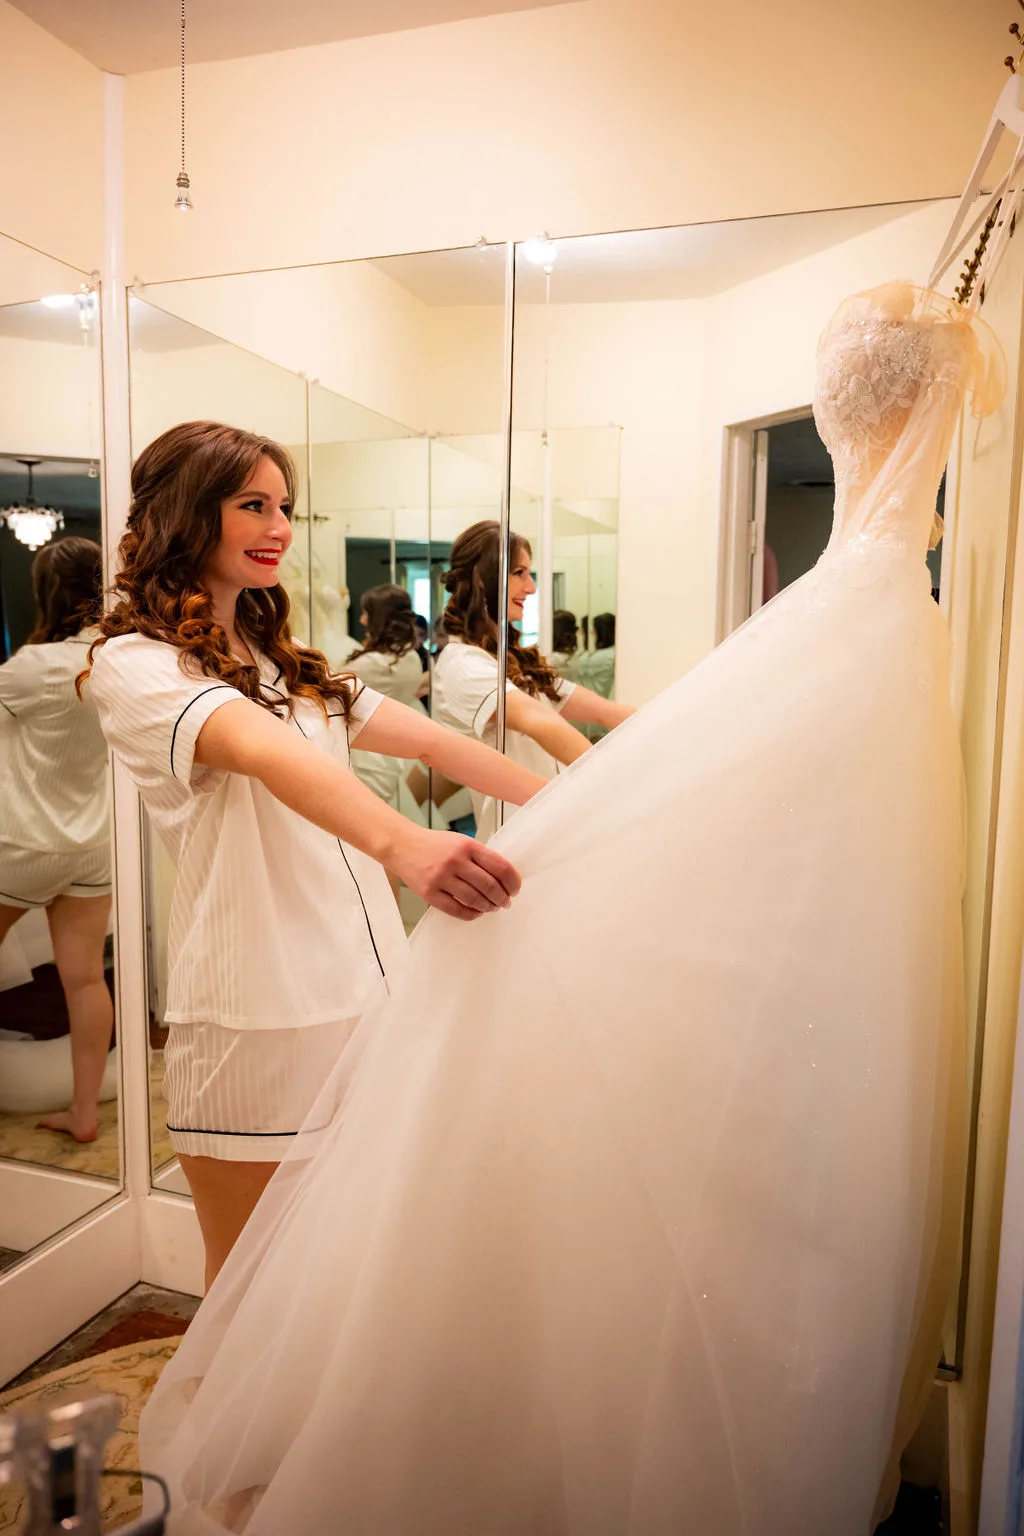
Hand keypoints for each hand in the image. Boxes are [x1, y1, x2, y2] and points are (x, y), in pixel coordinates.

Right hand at [393, 829, 521, 920]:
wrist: (402, 846)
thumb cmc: (436, 845)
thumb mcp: (461, 841)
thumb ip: (480, 857)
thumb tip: (504, 879)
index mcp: (467, 846)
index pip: (500, 866)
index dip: (513, 881)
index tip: (515, 889)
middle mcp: (455, 861)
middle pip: (490, 886)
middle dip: (503, 898)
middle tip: (505, 902)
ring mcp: (441, 878)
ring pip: (475, 900)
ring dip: (489, 907)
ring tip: (492, 907)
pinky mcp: (429, 893)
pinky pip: (457, 910)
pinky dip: (471, 914)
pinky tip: (476, 912)